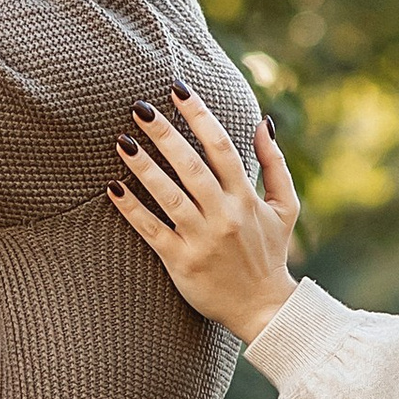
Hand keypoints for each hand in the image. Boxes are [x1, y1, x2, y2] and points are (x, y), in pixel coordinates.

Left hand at [108, 90, 299, 341]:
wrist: (263, 309)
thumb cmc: (270, 253)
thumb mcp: (284, 206)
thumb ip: (274, 163)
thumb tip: (262, 122)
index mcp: (246, 198)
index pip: (221, 147)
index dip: (199, 115)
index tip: (177, 89)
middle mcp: (225, 215)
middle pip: (191, 167)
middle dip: (165, 134)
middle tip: (140, 107)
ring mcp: (202, 239)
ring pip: (169, 196)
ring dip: (144, 167)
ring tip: (121, 141)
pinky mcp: (181, 262)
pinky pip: (152, 231)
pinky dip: (132, 210)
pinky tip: (113, 188)